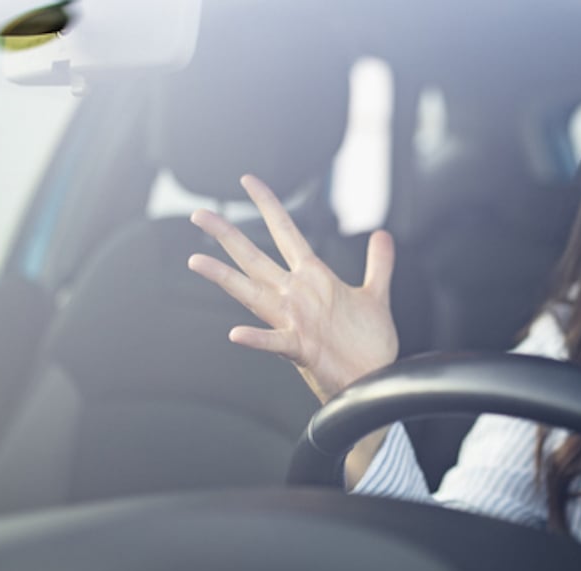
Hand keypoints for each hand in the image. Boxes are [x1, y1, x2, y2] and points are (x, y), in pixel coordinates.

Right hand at [188, 174, 397, 402]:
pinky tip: (236, 334)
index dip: (268, 204)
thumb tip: (384, 235)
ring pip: (253, 293)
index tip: (248, 180)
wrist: (373, 380)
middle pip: (256, 257)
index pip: (286, 231)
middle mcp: (297, 295)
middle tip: (199, 214)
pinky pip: (274, 341)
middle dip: (228, 235)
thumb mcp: (375, 295)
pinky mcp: (301, 348)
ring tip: (196, 260)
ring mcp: (295, 320)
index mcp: (314, 278)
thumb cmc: (368, 344)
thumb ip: (378, 263)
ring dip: (225, 278)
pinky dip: (256, 339)